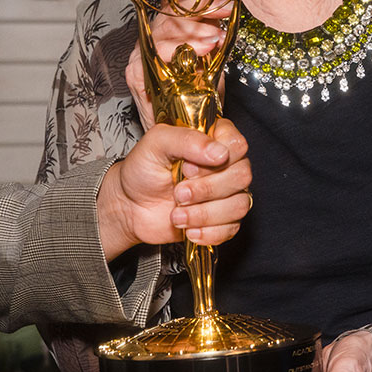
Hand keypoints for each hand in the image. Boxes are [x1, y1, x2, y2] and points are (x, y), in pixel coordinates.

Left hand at [97, 118, 250, 260]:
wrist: (129, 206)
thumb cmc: (142, 170)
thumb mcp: (155, 143)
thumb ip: (186, 139)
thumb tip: (219, 152)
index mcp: (214, 140)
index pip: (238, 144)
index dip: (217, 158)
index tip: (188, 166)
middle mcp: (226, 165)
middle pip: (242, 175)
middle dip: (206, 189)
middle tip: (178, 193)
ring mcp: (227, 193)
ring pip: (239, 205)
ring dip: (204, 214)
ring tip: (177, 214)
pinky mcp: (223, 220)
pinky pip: (232, 228)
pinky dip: (208, 232)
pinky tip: (188, 229)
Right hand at [126, 0, 233, 129]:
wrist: (180, 134)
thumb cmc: (198, 98)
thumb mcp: (214, 64)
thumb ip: (216, 39)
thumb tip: (231, 13)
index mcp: (169, 30)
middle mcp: (152, 37)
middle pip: (172, 11)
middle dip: (201, 9)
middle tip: (225, 12)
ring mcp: (141, 54)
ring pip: (165, 30)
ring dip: (193, 32)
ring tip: (215, 39)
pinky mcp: (135, 73)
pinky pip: (155, 55)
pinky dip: (178, 51)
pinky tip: (198, 52)